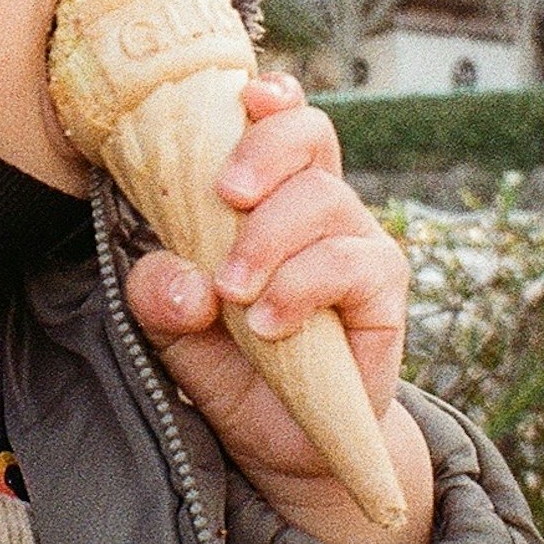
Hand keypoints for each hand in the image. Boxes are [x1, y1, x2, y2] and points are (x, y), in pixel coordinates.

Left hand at [121, 73, 435, 543]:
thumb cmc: (236, 370)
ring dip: (267, 240)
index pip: (281, 122)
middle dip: (263, 151)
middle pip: (310, 133)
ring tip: (234, 295)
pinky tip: (270, 324)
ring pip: (323, 196)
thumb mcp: (177, 335)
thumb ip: (161, 297)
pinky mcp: (382, 291)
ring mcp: (356, 244)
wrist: (288, 445)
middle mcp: (319, 207)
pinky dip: (300, 287)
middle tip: (225, 195)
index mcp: (271, 195)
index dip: (271, 98)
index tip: (247, 97)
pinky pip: (349, 263)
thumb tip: (181, 282)